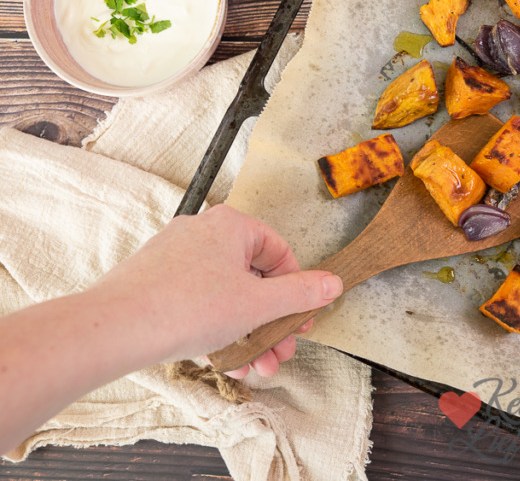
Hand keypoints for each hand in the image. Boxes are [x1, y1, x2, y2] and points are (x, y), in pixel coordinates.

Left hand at [92, 204, 342, 376]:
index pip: (280, 251)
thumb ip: (301, 295)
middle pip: (254, 278)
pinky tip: (228, 362)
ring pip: (227, 296)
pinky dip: (218, 331)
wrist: (114, 329)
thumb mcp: (258, 305)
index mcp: (230, 225)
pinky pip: (199, 304)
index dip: (297, 289)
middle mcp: (202, 233)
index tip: (302, 318)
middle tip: (283, 349)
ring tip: (258, 366)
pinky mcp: (156, 282)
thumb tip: (333, 283)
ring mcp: (175, 258)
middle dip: (272, 322)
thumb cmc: (184, 307)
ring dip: (249, 334)